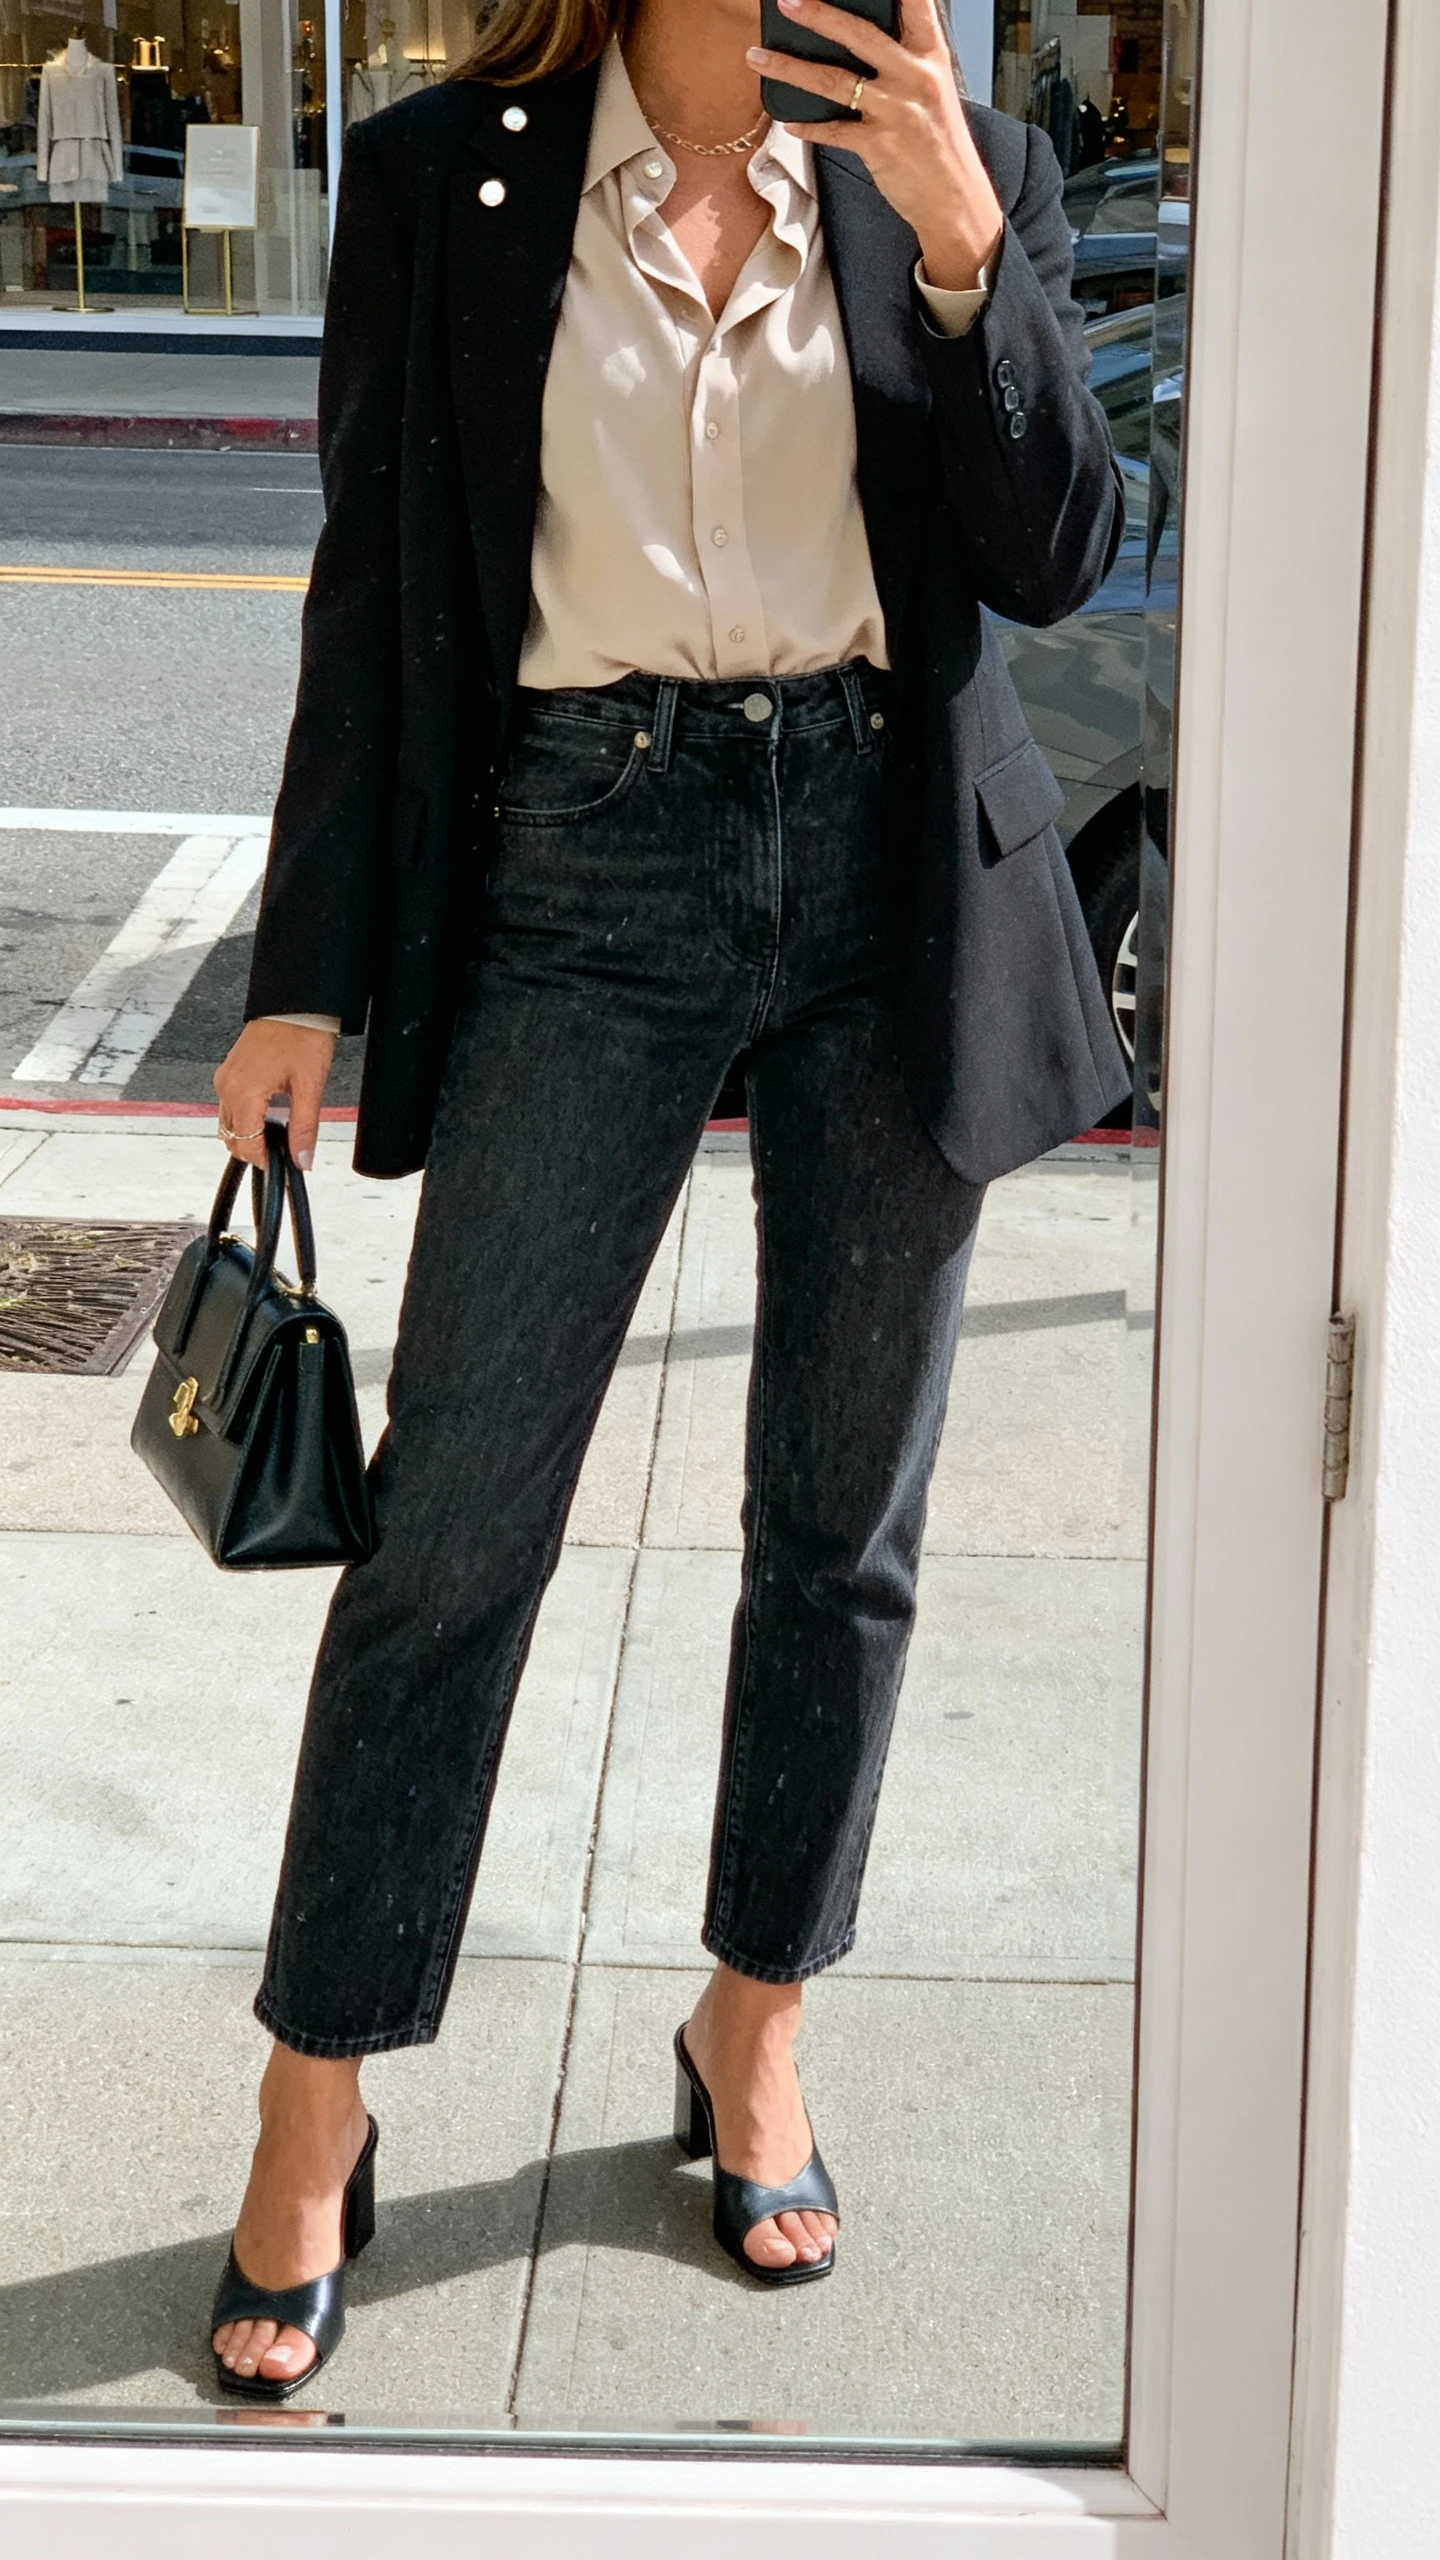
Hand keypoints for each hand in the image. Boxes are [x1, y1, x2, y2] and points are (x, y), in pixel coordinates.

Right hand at [213, 1020, 336, 1171]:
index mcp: (243, 1091)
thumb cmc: (302, 1035)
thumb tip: (302, 1159)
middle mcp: (227, 1086)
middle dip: (256, 1150)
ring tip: (281, 1129)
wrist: (295, 1004)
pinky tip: (271, 1113)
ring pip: (229, 1125)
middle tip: (285, 1149)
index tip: (283, 1164)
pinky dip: (247, 1118)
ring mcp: (225, 1078)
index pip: (245, 1145)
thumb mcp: (310, 1087)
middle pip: (232, 1139)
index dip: (265, 1161)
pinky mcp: (229, 1072)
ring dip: (250, 1135)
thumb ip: (305, 1128)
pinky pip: (231, 1107)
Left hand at [747, 0, 1003, 291]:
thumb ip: (905, 59)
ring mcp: (895, 111)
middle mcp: (913, 77)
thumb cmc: (941, 144)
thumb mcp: (934, 90)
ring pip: (832, 80)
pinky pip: (832, 130)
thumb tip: (863, 38)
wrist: (955, 199)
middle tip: (786, 2)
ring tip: (758, 56)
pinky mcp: (878, 145)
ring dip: (789, 68)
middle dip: (818, 14)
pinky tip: (788, 121)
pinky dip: (807, 126)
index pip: (916, 4)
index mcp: (931, 56)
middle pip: (859, 34)